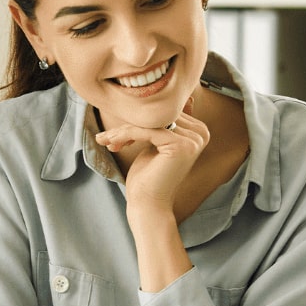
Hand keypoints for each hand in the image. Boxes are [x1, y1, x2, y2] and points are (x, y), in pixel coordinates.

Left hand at [94, 100, 208, 215]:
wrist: (148, 204)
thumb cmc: (149, 176)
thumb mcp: (156, 144)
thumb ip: (163, 124)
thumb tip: (160, 100)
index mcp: (198, 131)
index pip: (163, 113)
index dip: (137, 120)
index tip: (116, 133)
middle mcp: (201, 133)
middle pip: (157, 116)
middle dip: (129, 125)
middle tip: (106, 137)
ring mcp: (193, 140)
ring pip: (149, 122)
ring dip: (123, 131)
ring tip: (105, 140)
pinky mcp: (181, 145)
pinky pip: (147, 131)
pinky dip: (125, 135)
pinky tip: (111, 143)